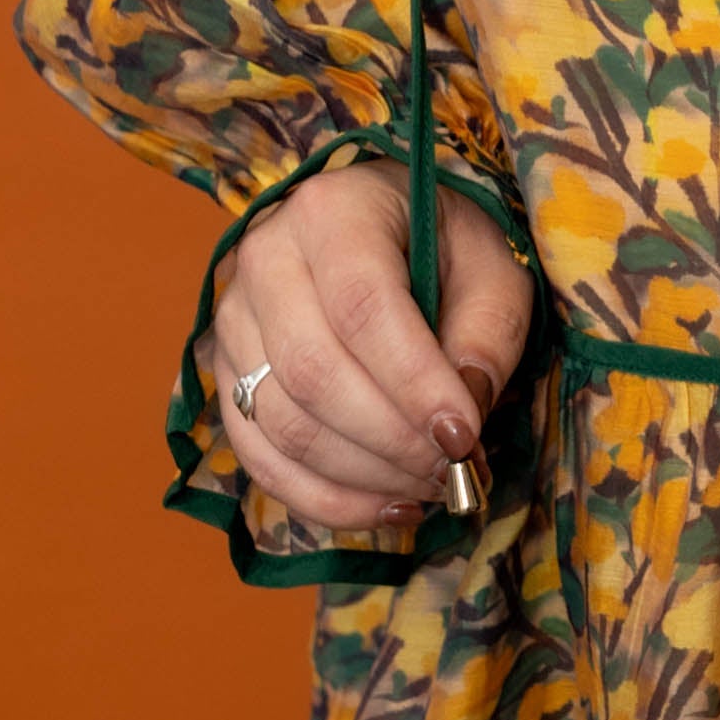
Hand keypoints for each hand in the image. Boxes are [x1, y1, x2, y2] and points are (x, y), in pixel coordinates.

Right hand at [204, 158, 529, 532]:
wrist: (386, 227)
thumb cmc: (446, 245)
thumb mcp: (492, 269)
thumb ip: (486, 337)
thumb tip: (459, 426)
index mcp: (331, 211)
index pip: (361, 306)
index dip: (412, 382)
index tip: (464, 437)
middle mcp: (263, 259)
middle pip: (311, 373)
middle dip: (390, 440)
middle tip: (456, 469)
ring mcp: (234, 320)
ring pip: (282, 424)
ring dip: (363, 476)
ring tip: (434, 488)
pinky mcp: (227, 375)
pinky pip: (260, 456)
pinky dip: (325, 498)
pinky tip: (389, 507)